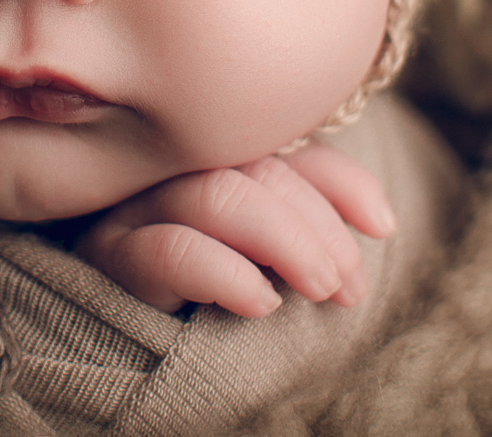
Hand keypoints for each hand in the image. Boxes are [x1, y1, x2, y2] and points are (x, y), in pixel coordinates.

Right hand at [75, 141, 396, 317]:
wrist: (116, 346)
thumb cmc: (202, 298)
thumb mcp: (264, 258)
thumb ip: (307, 225)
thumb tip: (379, 220)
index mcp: (209, 155)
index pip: (283, 145)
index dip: (340, 179)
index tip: (382, 225)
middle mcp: (170, 167)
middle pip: (256, 167)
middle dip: (318, 225)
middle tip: (347, 284)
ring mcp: (135, 206)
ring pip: (219, 195)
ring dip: (287, 242)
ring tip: (320, 291)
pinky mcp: (108, 257)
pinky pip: (171, 251)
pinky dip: (227, 274)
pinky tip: (261, 304)